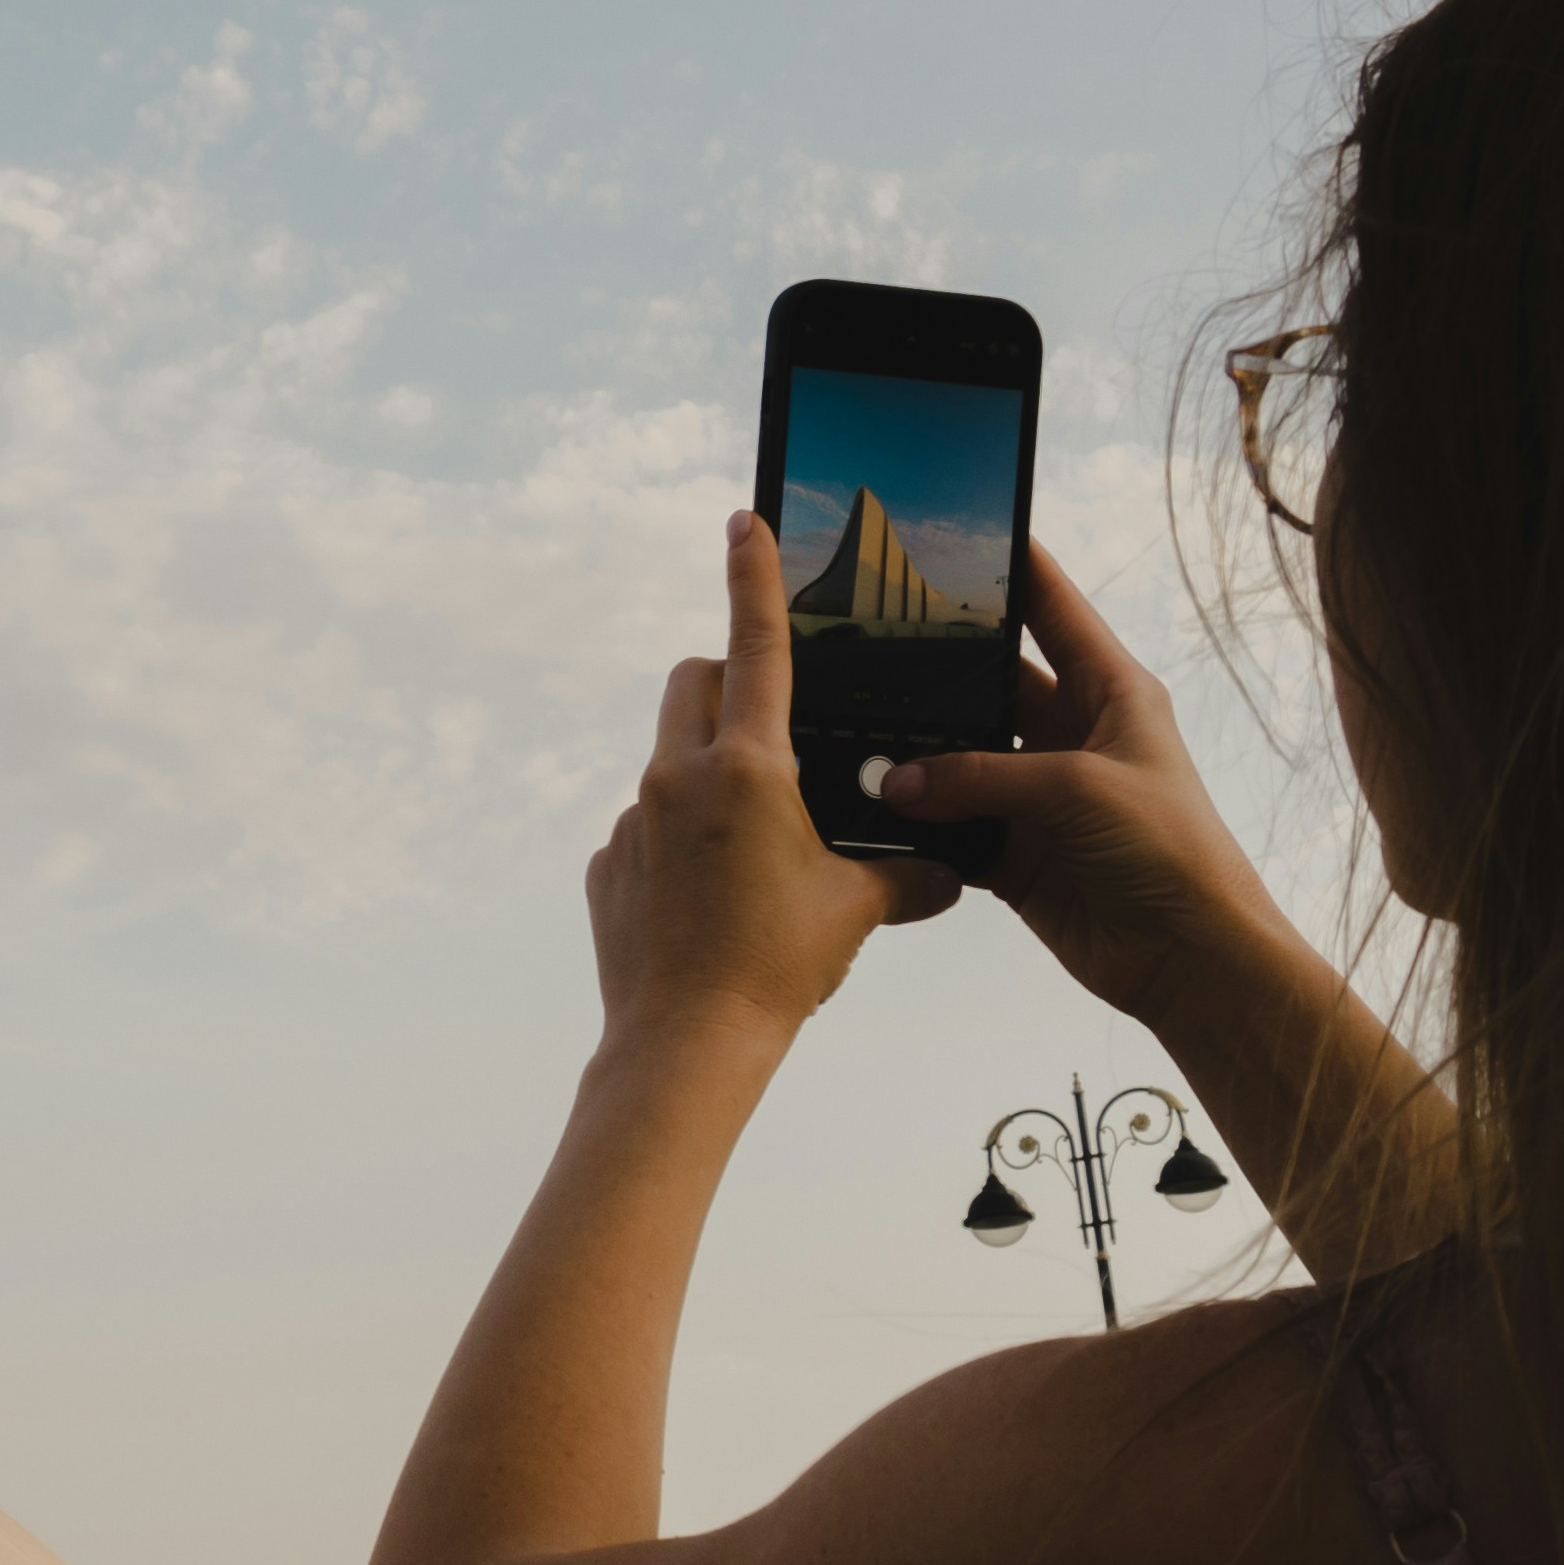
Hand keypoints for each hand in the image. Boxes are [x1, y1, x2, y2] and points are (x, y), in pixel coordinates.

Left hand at [586, 513, 950, 1054]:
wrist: (686, 1044)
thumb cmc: (777, 969)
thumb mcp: (856, 913)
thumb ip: (909, 877)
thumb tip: (956, 872)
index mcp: (747, 767)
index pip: (754, 645)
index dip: (753, 576)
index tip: (743, 520)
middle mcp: (677, 775)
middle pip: (693, 682)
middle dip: (729, 682)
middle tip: (774, 727)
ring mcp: (633, 818)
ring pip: (669, 758)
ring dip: (708, 771)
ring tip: (753, 841)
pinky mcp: (607, 863)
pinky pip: (645, 825)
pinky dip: (680, 838)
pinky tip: (711, 898)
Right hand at [881, 543, 1309, 1033]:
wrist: (1190, 956)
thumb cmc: (1168, 851)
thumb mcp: (1075, 789)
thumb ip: (979, 777)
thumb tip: (896, 780)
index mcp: (1108, 691)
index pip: (1052, 608)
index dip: (1010, 567)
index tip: (957, 530)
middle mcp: (1071, 734)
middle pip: (990, 682)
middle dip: (936, 668)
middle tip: (868, 635)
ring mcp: (1040, 794)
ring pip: (960, 757)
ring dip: (917, 756)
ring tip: (853, 726)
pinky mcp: (1017, 851)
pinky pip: (952, 824)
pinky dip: (917, 822)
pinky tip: (872, 808)